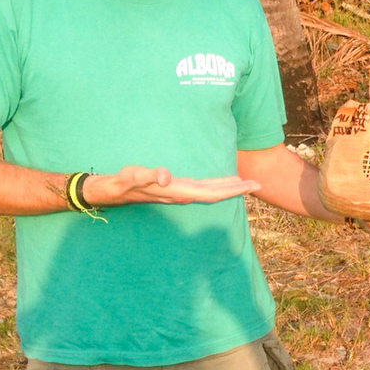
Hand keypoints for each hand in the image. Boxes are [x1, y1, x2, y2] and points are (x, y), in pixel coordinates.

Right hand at [87, 166, 261, 205]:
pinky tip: (223, 182)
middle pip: (215, 193)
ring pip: (210, 191)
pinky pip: (202, 188)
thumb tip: (165, 176)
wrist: (111, 192)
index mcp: (178, 191)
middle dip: (237, 189)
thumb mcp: (132, 175)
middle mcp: (182, 194)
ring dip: (228, 187)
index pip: (211, 192)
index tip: (251, 186)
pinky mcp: (175, 188)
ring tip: (246, 183)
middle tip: (259, 184)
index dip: (232, 189)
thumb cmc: (121, 182)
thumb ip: (148, 175)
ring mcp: (179, 192)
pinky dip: (216, 184)